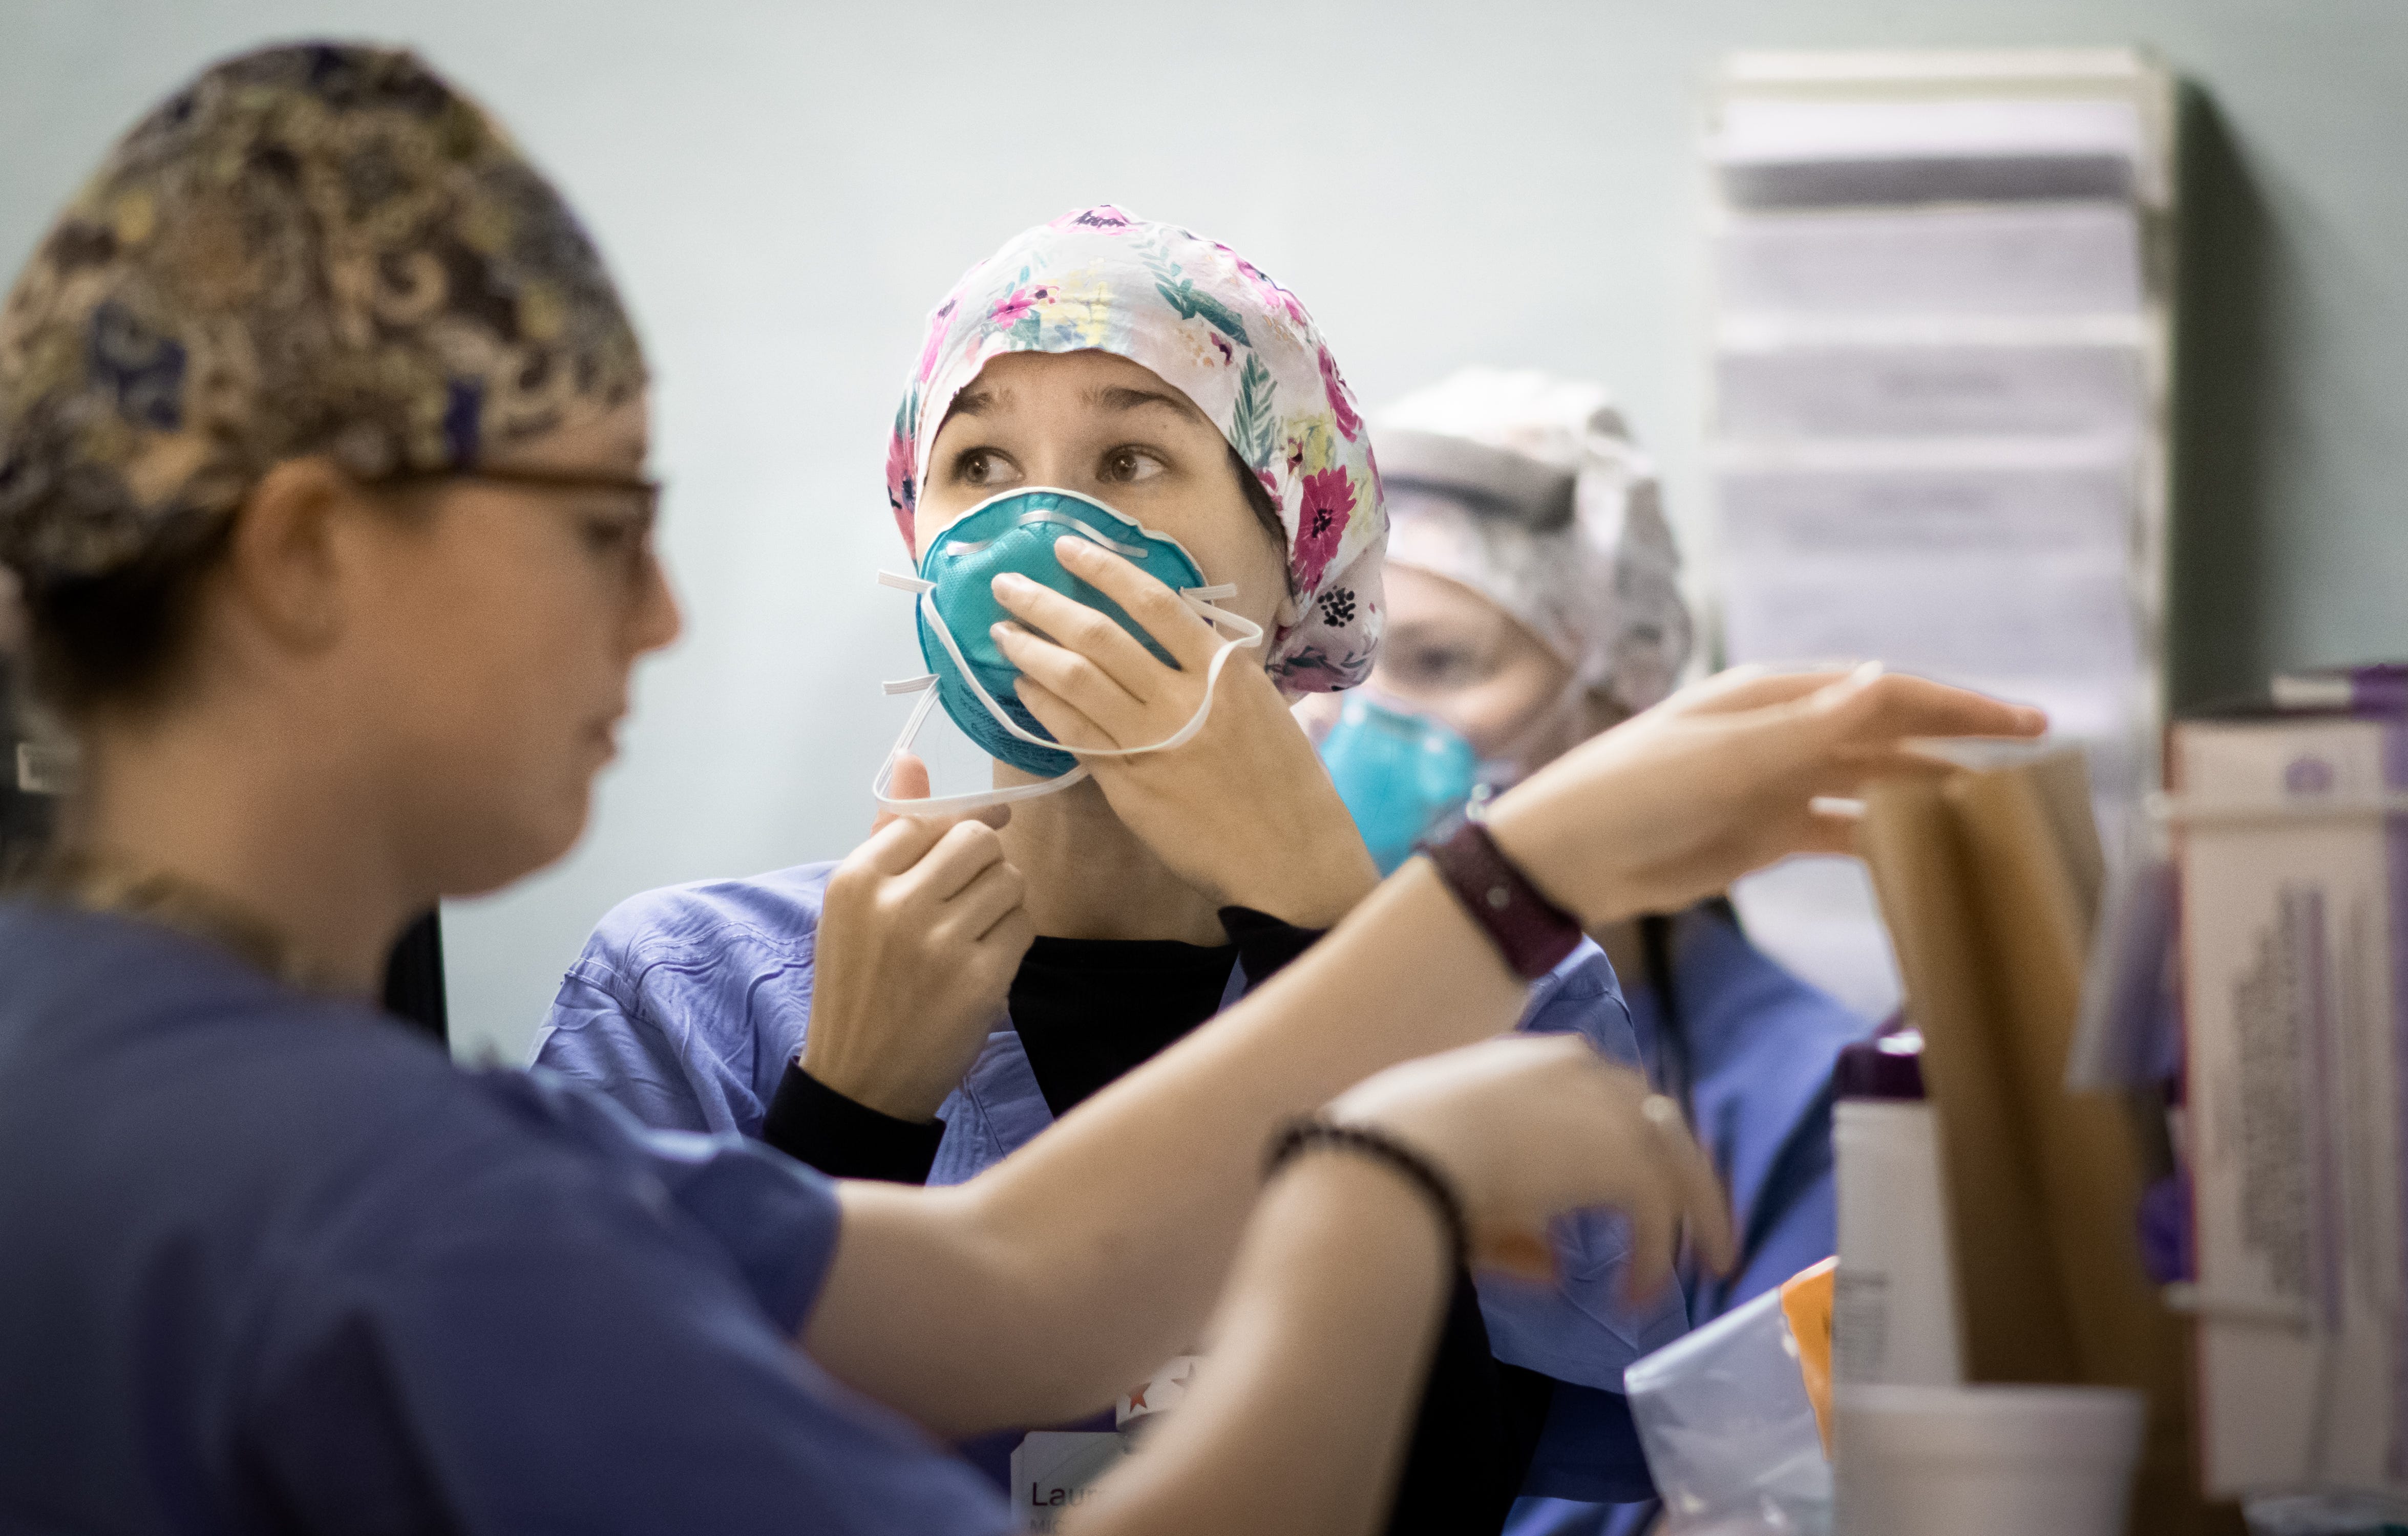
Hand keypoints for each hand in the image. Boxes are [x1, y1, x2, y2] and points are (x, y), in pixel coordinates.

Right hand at [803, 754, 1033, 1120]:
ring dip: (1003, 901)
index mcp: (857, 879)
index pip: (932, 819)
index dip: (957, 832)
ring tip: (972, 932)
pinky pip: (1023, 925)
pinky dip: (1012, 939)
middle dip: (985, 862)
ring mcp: (939, 942)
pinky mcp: (979, 979)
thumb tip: (912, 757)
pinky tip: (983, 963)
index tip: (967, 848)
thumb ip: (887, 831)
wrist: (861, 1080)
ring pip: (1009, 879)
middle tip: (970, 896)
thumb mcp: (855, 906)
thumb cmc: (859, 984)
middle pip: (978, 839)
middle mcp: (895, 904)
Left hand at [989, 536, 1378, 927]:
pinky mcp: (1128, 784)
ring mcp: (1151, 742)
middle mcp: (1183, 699)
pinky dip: (1043, 706)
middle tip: (1007, 585)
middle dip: (1044, 604)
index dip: (1102, 569)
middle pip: (1099, 636)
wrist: (1288, 857)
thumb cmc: (1285, 781)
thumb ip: (1217, 667)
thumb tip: (1175, 631)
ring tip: (1002, 633)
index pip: (1152, 601)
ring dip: (1031, 651)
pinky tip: (1022, 689)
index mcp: (1223, 670)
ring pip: (1075, 682)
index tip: (1066, 547)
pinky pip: (1073, 734)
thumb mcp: (1262, 704)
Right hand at [1324, 1033, 1734, 1298]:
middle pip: (1660, 1118)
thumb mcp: (1463, 1177)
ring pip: (1679, 1160)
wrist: (1403, 1148)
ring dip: (1697, 1210)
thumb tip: (1553, 1267)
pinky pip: (1659, 1212)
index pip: (1609, 1091)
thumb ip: (1515, 1224)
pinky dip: (1654, 1255)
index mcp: (1541, 1061)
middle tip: (1696, 1216)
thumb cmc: (1406, 1154)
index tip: (1637, 1174)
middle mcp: (1583, 1071)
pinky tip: (1636, 1298)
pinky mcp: (1625, 1158)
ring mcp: (1610, 1109)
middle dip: (1681, 1168)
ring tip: (1710, 1259)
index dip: (1629, 1134)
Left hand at [1486, 664, 2046, 929]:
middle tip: (2037, 765)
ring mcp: (1780, 782)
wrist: (1568, 856)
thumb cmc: (1633, 792)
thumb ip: (1809, 730)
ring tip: (2000, 812)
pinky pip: (1845, 829)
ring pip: (1875, 783)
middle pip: (1892, 734)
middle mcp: (1785, 731)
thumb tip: (1883, 680)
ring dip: (1932, 793)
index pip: (1888, 694)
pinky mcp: (1768, 831)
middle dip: (1961, 745)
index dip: (1960, 707)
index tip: (2028, 724)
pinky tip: (1931, 854)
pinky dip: (1888, 839)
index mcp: (1776, 697)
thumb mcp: (1724, 759)